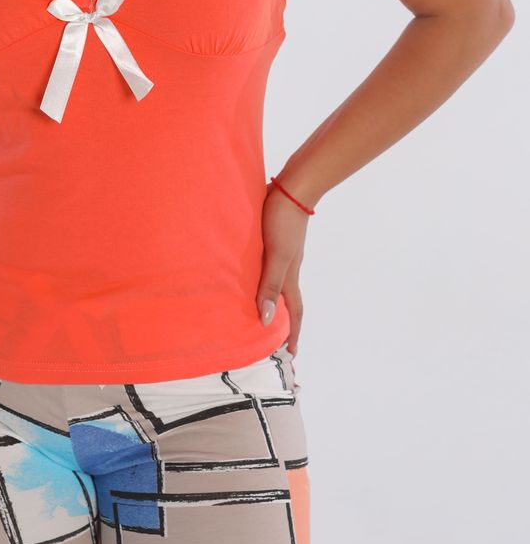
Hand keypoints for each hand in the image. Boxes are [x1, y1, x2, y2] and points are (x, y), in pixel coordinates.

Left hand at [255, 181, 310, 355]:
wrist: (292, 187)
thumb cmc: (283, 220)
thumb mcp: (277, 255)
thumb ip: (271, 286)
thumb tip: (268, 321)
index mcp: (290, 276)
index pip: (294, 313)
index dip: (292, 334)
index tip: (290, 356)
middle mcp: (288, 268)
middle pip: (287, 302)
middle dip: (283, 323)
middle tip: (273, 341)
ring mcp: (282, 253)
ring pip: (276, 284)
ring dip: (271, 300)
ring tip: (258, 312)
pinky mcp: (273, 240)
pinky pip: (267, 267)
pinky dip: (262, 278)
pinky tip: (249, 274)